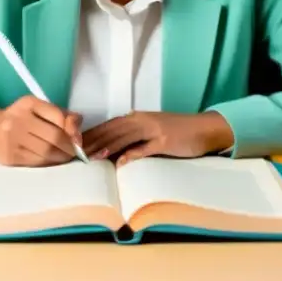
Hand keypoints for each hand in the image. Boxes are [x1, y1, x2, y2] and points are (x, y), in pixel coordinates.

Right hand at [0, 95, 83, 166]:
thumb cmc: (19, 119)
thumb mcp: (37, 110)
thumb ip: (60, 116)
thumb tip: (78, 133)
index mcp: (29, 103)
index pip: (58, 116)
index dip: (73, 130)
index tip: (78, 139)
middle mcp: (19, 119)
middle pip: (54, 137)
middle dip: (69, 148)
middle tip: (74, 152)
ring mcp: (12, 138)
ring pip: (47, 152)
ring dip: (61, 157)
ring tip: (64, 156)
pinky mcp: (10, 156)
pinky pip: (37, 162)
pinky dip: (49, 163)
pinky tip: (51, 160)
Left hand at [82, 111, 234, 165]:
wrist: (205, 129)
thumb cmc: (179, 133)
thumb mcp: (153, 133)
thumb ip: (135, 139)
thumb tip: (115, 154)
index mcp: (138, 118)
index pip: (109, 125)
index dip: (92, 134)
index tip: (76, 144)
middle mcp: (142, 120)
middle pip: (112, 130)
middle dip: (93, 141)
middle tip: (76, 152)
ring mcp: (154, 130)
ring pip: (125, 137)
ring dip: (107, 147)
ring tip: (92, 157)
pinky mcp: (165, 141)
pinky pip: (145, 148)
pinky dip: (132, 154)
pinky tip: (120, 163)